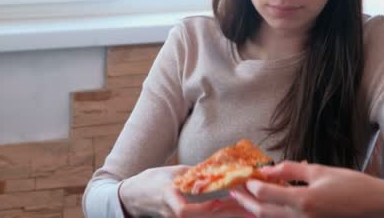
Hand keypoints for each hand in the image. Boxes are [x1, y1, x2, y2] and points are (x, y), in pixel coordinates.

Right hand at [119, 165, 248, 216]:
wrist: (134, 197)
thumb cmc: (153, 180)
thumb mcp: (172, 172)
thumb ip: (194, 174)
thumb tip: (218, 170)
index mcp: (168, 196)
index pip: (183, 210)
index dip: (203, 209)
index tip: (218, 202)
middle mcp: (173, 213)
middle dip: (226, 214)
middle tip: (248, 209)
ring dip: (226, 216)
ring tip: (247, 211)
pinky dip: (216, 216)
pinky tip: (230, 212)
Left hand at [229, 161, 383, 217]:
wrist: (379, 206)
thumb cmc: (352, 185)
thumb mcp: (319, 171)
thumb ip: (289, 170)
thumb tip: (266, 169)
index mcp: (303, 201)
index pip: (265, 193)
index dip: (250, 185)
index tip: (243, 177)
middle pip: (263, 212)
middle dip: (246, 201)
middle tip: (233, 191)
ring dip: (256, 209)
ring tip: (245, 197)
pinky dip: (272, 215)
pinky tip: (267, 206)